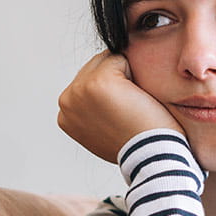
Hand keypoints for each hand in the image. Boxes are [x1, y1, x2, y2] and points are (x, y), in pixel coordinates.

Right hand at [57, 50, 184, 163]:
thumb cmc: (138, 145)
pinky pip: (120, 58)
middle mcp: (66, 101)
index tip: (122, 116)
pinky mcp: (98, 81)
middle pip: (94, 67)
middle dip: (116, 80)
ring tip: (132, 105)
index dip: (112, 92)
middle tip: (130, 110)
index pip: (87, 82)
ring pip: (107, 60)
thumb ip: (94, 113)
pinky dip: (135, 73)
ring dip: (125, 76)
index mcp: (65, 115)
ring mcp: (79, 90)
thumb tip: (102, 98)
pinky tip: (137, 98)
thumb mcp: (104, 133)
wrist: (151, 157)